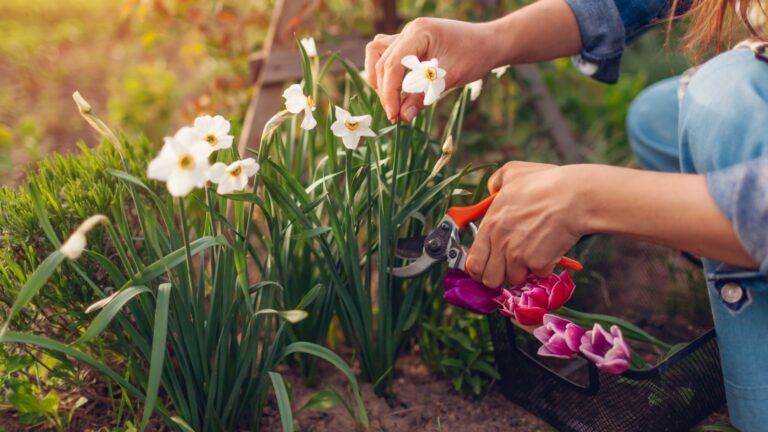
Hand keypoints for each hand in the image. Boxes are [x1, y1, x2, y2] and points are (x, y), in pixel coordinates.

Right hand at [365, 18, 500, 122]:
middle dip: (385, 90)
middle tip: (395, 115)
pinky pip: (387, 55)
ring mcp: (407, 35)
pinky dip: (387, 73)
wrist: (489, 43)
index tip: (393, 116)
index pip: (393, 64)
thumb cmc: (475, 56)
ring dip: (380, 79)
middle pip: (381, 61)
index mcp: (419, 32)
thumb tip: (403, 116)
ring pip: (377, 54)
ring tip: (392, 100)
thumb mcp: (451, 78)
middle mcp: (409, 31)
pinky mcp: (409, 44)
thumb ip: (424, 96)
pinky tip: (398, 90)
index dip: (390, 93)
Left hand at [466, 161, 585, 287]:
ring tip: (534, 251)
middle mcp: (500, 242)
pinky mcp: (538, 263)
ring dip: (523, 271)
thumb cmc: (547, 182)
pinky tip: (550, 249)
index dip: (479, 268)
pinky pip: (538, 274)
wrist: (576, 196)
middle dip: (498, 276)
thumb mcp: (513, 172)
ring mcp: (518, 255)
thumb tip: (492, 189)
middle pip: (489, 278)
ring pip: (514, 279)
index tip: (487, 266)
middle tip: (509, 267)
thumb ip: (496, 182)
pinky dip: (545, 266)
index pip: (473, 261)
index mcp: (490, 224)